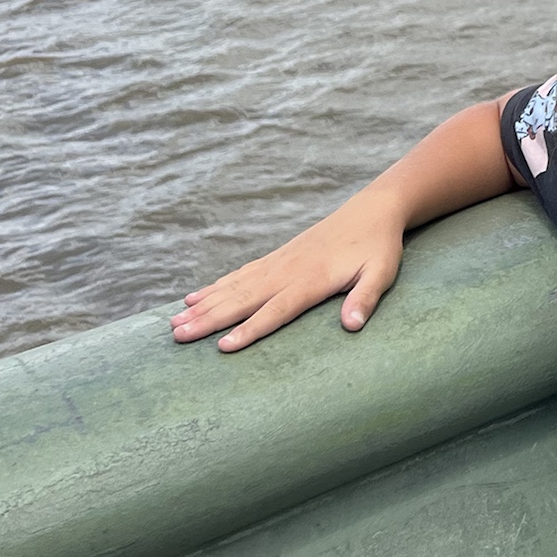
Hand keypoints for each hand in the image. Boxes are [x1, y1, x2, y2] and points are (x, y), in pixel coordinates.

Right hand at [170, 190, 406, 351]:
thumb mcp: (382, 273)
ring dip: (204, 304)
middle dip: (209, 319)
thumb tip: (352, 325)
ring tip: (174, 321)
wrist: (372, 210)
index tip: (222, 346)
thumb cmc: (379, 247)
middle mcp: (287, 271)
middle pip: (243, 300)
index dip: (250, 329)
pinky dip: (216, 286)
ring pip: (234, 287)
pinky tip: (195, 295)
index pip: (276, 311)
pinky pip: (240, 274)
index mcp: (311, 280)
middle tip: (176, 335)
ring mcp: (278, 263)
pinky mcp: (276, 257)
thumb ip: (365, 298)